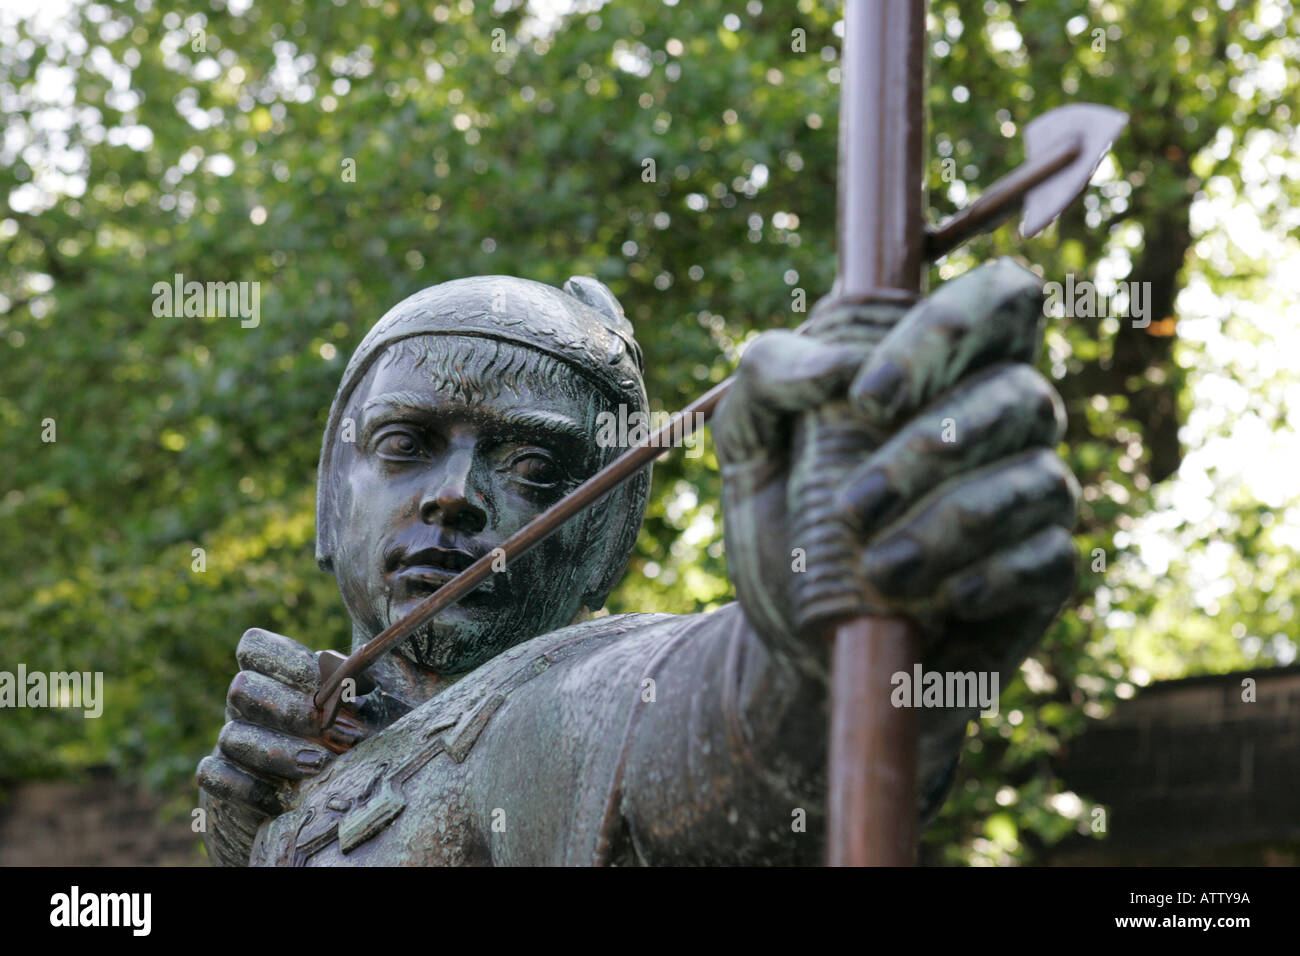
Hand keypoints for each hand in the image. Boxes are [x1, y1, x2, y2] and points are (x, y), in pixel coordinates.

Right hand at [195, 628, 380, 864]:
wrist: (335, 799)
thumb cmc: (357, 738)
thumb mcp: (370, 701)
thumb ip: (363, 673)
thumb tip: (355, 659)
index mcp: (277, 676)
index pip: (254, 646)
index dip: (282, 658)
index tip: (318, 681)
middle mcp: (249, 706)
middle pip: (241, 688)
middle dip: (286, 709)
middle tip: (326, 729)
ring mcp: (234, 744)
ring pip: (232, 735)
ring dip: (278, 752)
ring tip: (321, 765)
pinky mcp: (224, 783)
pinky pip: (214, 776)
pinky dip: (248, 787)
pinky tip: (286, 798)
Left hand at [715, 258, 1076, 682]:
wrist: (796, 643)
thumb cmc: (783, 524)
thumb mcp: (746, 443)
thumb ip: (768, 374)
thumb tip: (839, 367)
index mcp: (943, 367)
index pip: (999, 298)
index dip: (948, 329)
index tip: (867, 400)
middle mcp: (1002, 419)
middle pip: (1019, 393)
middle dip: (929, 450)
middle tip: (850, 508)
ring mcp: (1030, 493)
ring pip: (1037, 478)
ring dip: (951, 524)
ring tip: (878, 572)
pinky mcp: (1040, 572)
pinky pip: (1047, 557)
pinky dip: (991, 576)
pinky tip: (941, 600)